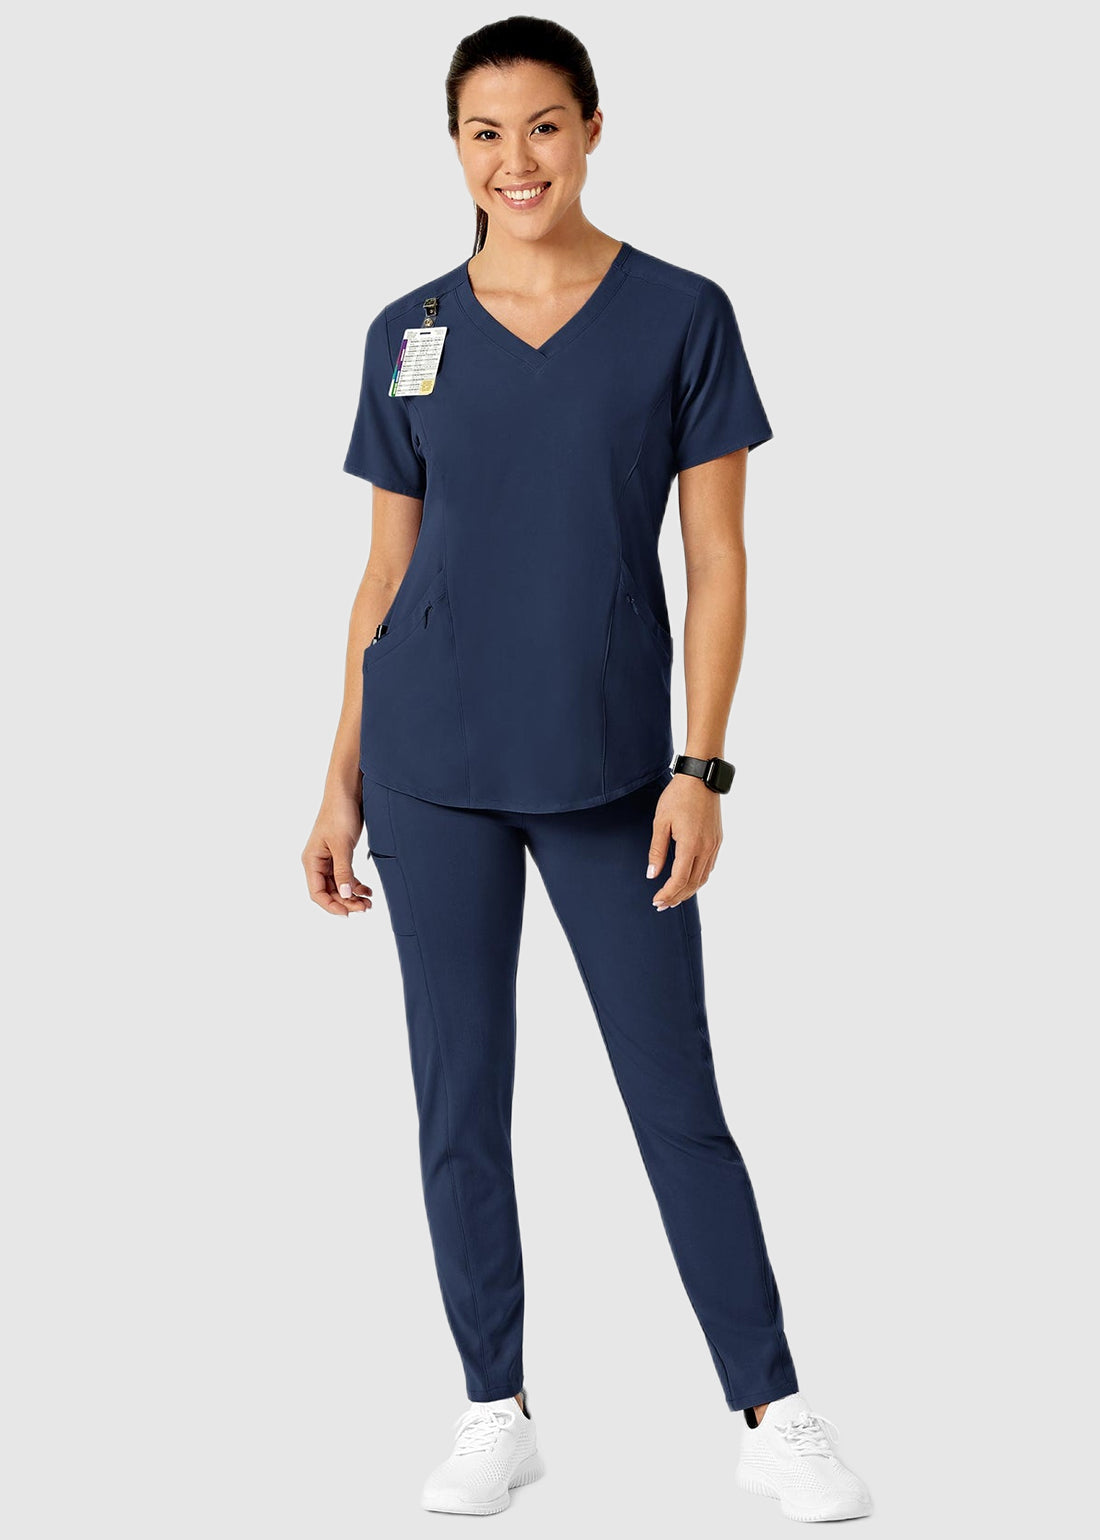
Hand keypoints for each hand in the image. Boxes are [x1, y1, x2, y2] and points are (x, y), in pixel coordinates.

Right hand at [302, 786, 373, 916]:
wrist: (348, 792)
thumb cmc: (340, 814)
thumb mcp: (342, 845)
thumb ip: (343, 871)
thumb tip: (345, 895)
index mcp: (311, 861)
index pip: (317, 893)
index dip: (331, 906)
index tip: (348, 913)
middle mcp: (317, 862)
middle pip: (329, 892)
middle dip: (346, 902)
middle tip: (365, 907)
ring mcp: (329, 859)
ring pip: (339, 886)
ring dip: (352, 895)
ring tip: (369, 902)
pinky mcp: (340, 854)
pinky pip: (346, 876)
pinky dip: (356, 885)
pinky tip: (367, 890)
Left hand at [647, 774, 721, 910]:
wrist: (701, 778)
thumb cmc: (678, 797)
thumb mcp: (660, 822)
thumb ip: (657, 851)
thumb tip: (652, 875)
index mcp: (690, 845)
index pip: (679, 880)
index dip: (667, 894)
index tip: (656, 901)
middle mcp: (706, 848)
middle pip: (692, 884)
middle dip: (677, 897)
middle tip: (662, 905)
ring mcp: (714, 845)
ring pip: (703, 878)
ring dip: (688, 891)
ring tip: (673, 898)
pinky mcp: (717, 840)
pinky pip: (709, 867)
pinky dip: (697, 879)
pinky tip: (687, 880)